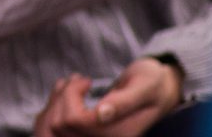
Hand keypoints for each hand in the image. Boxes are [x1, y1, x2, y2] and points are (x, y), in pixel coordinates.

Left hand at [32, 58, 182, 136]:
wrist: (159, 90)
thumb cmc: (153, 84)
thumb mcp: (144, 87)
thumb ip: (124, 101)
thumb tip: (101, 114)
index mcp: (120, 134)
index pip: (75, 120)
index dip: (72, 96)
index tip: (86, 80)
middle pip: (59, 124)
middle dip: (62, 96)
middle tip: (80, 80)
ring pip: (52, 126)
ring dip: (56, 100)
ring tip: (72, 84)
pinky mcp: (85, 134)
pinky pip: (53, 126)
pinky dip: (54, 105)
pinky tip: (66, 91)